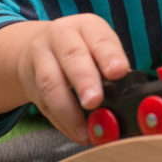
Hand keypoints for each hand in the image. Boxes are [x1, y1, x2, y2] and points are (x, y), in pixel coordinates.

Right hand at [17, 14, 129, 143]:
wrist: (39, 47)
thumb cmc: (83, 50)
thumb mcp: (99, 46)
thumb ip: (113, 65)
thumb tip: (131, 97)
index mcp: (87, 27)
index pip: (100, 38)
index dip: (109, 55)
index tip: (119, 72)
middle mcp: (61, 37)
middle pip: (72, 57)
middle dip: (84, 80)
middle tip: (95, 101)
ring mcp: (41, 58)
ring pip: (51, 83)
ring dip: (68, 110)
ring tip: (85, 129)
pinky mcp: (30, 82)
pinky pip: (44, 105)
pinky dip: (62, 123)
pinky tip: (77, 134)